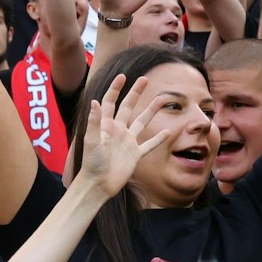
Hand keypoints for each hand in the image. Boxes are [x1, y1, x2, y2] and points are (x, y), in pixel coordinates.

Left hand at [71, 75, 175, 197]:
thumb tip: (95, 101)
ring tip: (163, 99)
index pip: (111, 102)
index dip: (116, 89)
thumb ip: (94, 121)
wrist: (98, 184)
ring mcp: (127, 142)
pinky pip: (150, 144)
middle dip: (135, 93)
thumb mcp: (92, 141)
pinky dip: (159, 138)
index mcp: (106, 126)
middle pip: (128, 107)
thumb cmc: (92, 163)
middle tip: (144, 79)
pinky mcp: (135, 154)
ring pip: (142, 122)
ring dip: (151, 110)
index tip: (123, 76)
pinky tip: (170, 131)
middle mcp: (117, 131)